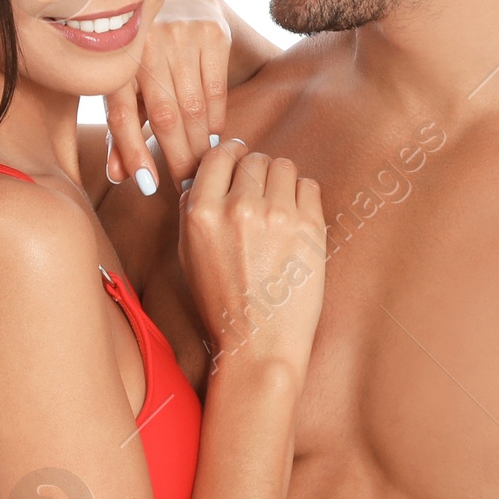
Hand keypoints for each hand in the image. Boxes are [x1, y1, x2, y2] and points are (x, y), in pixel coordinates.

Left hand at [104, 0, 232, 193]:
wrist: (186, 11)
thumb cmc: (150, 64)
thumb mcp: (130, 93)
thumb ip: (121, 134)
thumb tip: (118, 177)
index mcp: (115, 61)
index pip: (121, 114)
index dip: (132, 153)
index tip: (148, 187)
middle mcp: (144, 43)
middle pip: (163, 115)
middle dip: (177, 157)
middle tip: (187, 184)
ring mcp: (178, 34)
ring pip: (193, 107)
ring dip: (200, 144)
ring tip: (202, 167)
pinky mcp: (210, 32)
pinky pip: (216, 90)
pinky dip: (217, 121)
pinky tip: (215, 138)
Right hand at [179, 139, 325, 372]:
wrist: (259, 343)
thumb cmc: (223, 303)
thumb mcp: (189, 254)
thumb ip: (194, 209)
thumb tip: (208, 171)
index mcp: (202, 212)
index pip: (219, 155)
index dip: (231, 156)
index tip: (239, 164)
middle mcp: (237, 208)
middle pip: (254, 158)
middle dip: (258, 173)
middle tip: (261, 198)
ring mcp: (276, 215)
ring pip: (284, 166)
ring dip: (282, 183)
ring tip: (279, 212)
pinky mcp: (308, 226)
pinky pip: (309, 186)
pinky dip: (303, 198)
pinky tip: (296, 223)